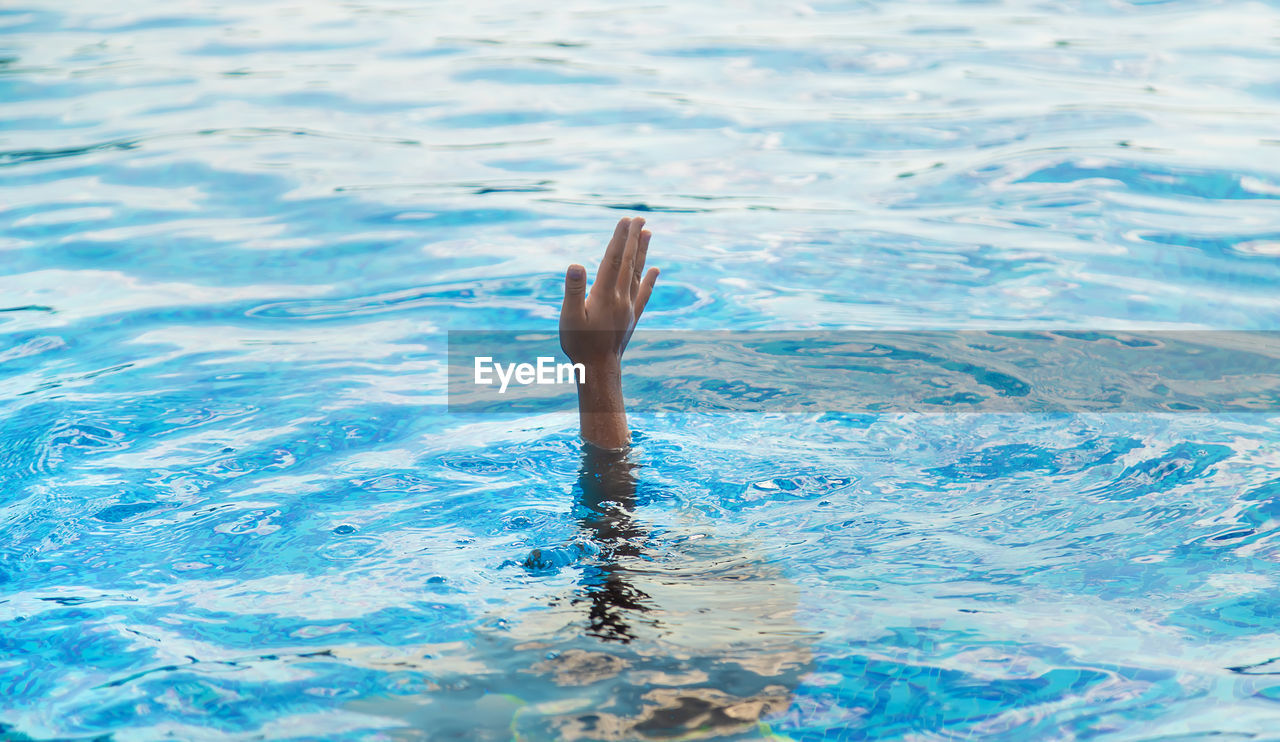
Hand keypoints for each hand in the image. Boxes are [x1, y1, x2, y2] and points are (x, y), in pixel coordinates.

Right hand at [560, 217, 658, 365]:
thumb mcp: (569, 317)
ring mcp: (629, 307)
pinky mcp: (632, 317)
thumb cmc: (579, 344)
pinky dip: (650, 280)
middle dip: (633, 238)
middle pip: (628, 262)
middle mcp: (621, 298)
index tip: (625, 220)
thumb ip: (573, 290)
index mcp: (605, 295)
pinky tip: (656, 269)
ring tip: (648, 233)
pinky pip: (644, 294)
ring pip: (638, 274)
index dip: (619, 239)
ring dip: (642, 252)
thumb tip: (576, 265)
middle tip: (640, 218)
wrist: (598, 370)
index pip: (613, 260)